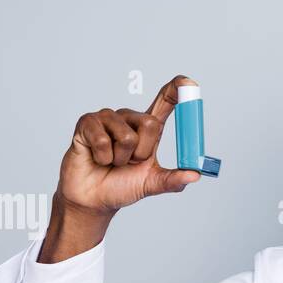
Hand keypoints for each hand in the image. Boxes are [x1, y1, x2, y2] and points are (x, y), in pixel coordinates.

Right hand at [39, 75, 201, 261]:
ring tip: (112, 161)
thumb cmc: (121, 186)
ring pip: (127, 137)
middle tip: (131, 163)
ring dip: (121, 159)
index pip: (164, 102)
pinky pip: (104, 141)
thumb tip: (195, 175)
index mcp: (147, 128)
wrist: (94, 199)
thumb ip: (173, 180)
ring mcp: (107, 118)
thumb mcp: (152, 183)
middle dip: (143, 153)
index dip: (176, 90)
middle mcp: (129, 118)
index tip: (188, 82)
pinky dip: (103, 158)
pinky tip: (97, 158)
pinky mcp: (87, 122)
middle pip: (150, 124)